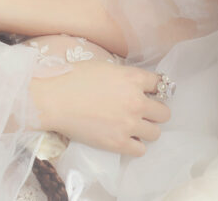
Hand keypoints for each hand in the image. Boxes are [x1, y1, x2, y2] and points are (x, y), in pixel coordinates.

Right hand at [30, 61, 170, 155]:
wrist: (53, 99)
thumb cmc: (71, 78)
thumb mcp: (102, 67)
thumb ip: (122, 76)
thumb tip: (130, 85)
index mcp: (131, 78)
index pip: (159, 84)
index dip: (154, 89)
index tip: (150, 93)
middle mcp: (136, 101)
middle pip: (164, 112)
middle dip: (154, 111)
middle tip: (141, 111)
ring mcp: (129, 124)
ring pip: (156, 133)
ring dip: (146, 129)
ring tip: (131, 126)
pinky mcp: (119, 143)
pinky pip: (141, 149)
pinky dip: (134, 144)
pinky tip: (123, 137)